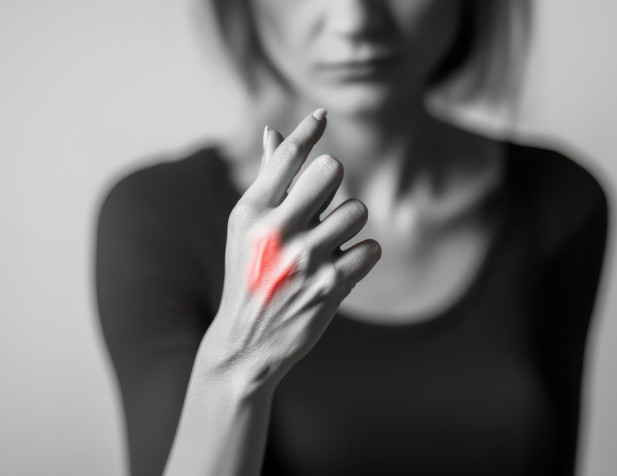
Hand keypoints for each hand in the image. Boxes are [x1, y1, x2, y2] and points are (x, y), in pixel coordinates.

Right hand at [200, 109, 381, 391]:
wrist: (246, 342)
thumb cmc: (249, 273)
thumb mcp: (247, 227)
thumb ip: (268, 179)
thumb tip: (273, 130)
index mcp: (251, 211)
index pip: (289, 155)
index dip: (309, 129)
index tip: (322, 114)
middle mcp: (276, 230)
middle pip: (331, 170)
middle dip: (332, 181)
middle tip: (323, 201)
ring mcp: (305, 258)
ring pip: (357, 210)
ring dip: (350, 224)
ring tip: (332, 241)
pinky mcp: (331, 286)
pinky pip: (370, 249)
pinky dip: (361, 256)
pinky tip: (340, 267)